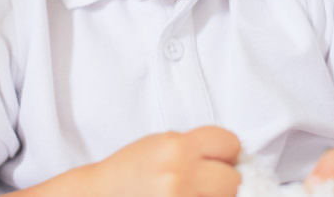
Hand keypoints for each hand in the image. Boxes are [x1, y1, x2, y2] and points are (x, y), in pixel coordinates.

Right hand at [87, 126, 241, 196]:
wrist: (100, 195)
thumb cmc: (130, 172)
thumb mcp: (161, 145)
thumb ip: (195, 147)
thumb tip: (233, 160)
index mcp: (175, 147)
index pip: (228, 143)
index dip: (228, 152)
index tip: (222, 160)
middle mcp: (179, 174)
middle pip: (233, 180)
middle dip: (225, 182)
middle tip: (209, 184)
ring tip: (194, 193)